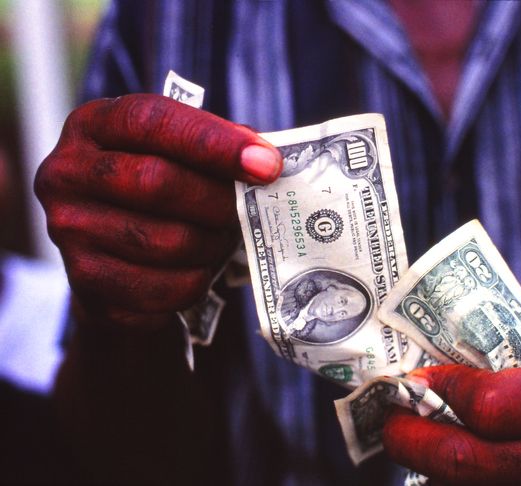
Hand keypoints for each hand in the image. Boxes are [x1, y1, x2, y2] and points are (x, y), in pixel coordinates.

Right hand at [35, 94, 281, 329]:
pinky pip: (166, 287)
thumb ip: (217, 146)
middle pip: (156, 182)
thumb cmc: (157, 193)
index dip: (215, 142)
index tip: (267, 164)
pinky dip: (199, 280)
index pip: (152, 121)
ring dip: (214, 243)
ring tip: (226, 237)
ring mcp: (69, 229)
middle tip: (254, 208)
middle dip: (219, 199)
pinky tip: (203, 268)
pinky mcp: (87, 281)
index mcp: (92, 125)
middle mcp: (66, 173)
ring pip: (167, 241)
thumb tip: (266, 161)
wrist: (114, 259)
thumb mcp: (176, 154)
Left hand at [384, 341, 520, 484]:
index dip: (439, 389)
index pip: (490, 405)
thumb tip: (437, 358)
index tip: (414, 377)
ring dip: (425, 462)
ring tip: (412, 433)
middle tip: (389, 417)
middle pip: (466, 462)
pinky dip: (450, 480)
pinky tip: (442, 458)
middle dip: (410, 437)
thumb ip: (515, 361)